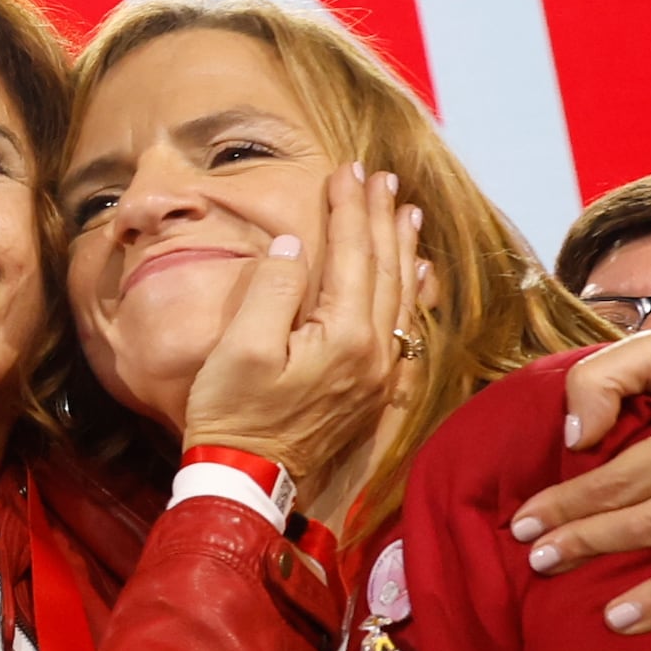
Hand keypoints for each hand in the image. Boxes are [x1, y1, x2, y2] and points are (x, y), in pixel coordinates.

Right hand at [173, 165, 424, 521]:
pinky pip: (404, 328)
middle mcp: (374, 352)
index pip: (351, 255)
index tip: (346, 171)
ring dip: (402, 248)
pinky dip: (412, 292)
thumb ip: (272, 291)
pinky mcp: (372, 388)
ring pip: (401, 295)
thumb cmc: (234, 413)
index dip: (349, 210)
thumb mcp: (241, 348)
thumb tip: (293, 247)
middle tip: (382, 178)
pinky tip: (417, 274)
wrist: (248, 479)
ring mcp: (378, 372)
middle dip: (381, 219)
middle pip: (384, 269)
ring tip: (405, 211)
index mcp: (345, 336)